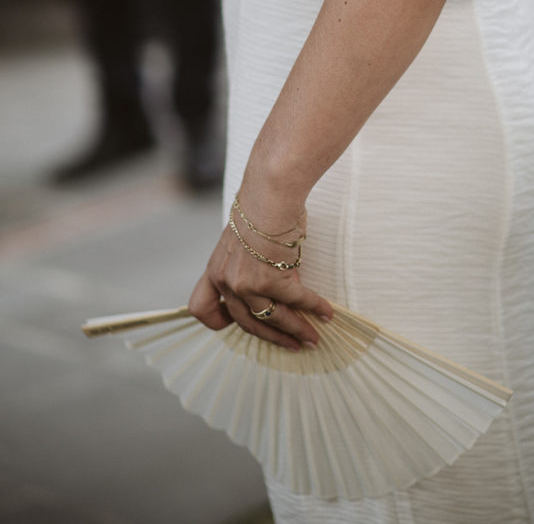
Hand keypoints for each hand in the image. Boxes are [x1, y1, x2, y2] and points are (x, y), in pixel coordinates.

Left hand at [189, 206, 332, 351]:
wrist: (271, 192)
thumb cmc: (262, 207)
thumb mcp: (245, 241)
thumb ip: (254, 267)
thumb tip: (284, 286)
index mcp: (215, 269)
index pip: (201, 306)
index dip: (217, 320)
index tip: (233, 323)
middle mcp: (227, 281)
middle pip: (246, 323)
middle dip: (272, 337)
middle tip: (292, 344)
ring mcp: (248, 284)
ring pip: (273, 319)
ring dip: (296, 331)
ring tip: (313, 338)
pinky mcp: (273, 280)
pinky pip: (298, 301)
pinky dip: (315, 307)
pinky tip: (327, 312)